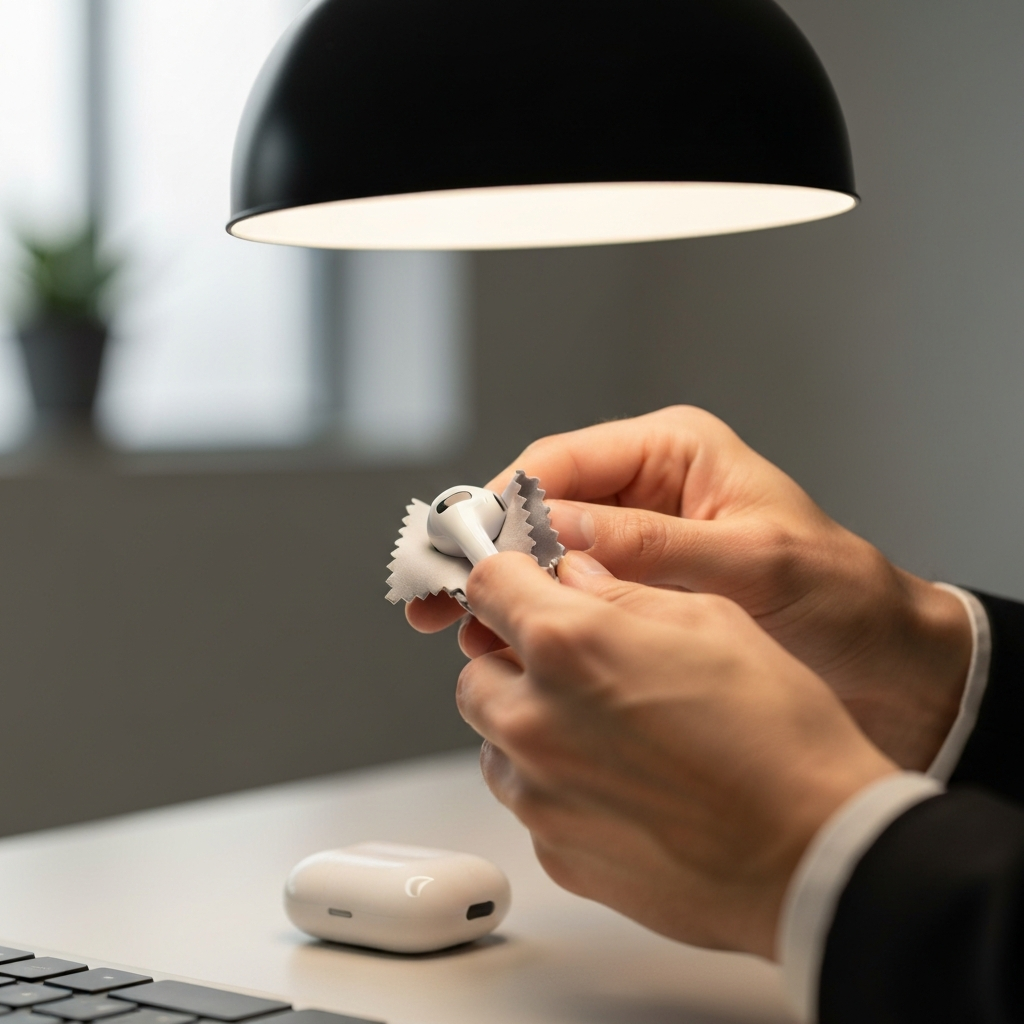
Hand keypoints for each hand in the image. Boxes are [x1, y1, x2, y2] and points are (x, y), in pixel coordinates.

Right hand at [409, 406, 971, 771]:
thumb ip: (653, 547)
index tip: (463, 550)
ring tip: (466, 631)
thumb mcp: (754, 564)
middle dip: (488, 552)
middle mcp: (647, 488)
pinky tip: (509, 644)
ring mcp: (639, 538)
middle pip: (539, 506)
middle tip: (436, 595)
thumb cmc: (838, 594)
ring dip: (504, 589)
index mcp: (674, 452)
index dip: (502, 506)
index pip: (561, 464)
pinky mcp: (639, 585)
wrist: (885, 659)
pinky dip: (537, 615)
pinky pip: (570, 590)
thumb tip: (558, 534)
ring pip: (545, 553)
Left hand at [457, 550, 896, 956]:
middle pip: (477, 669)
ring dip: (529, 721)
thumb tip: (578, 578)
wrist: (814, 856)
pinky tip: (620, 783)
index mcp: (569, 645)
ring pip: (494, 738)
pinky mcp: (554, 850)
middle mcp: (535, 719)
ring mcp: (538, 794)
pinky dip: (555, 783)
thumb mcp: (712, 620)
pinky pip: (528, 799)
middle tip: (574, 661)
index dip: (506, 575)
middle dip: (514, 657)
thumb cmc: (780, 739)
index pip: (488, 583)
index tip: (517, 581)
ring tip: (604, 728)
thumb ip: (626, 592)